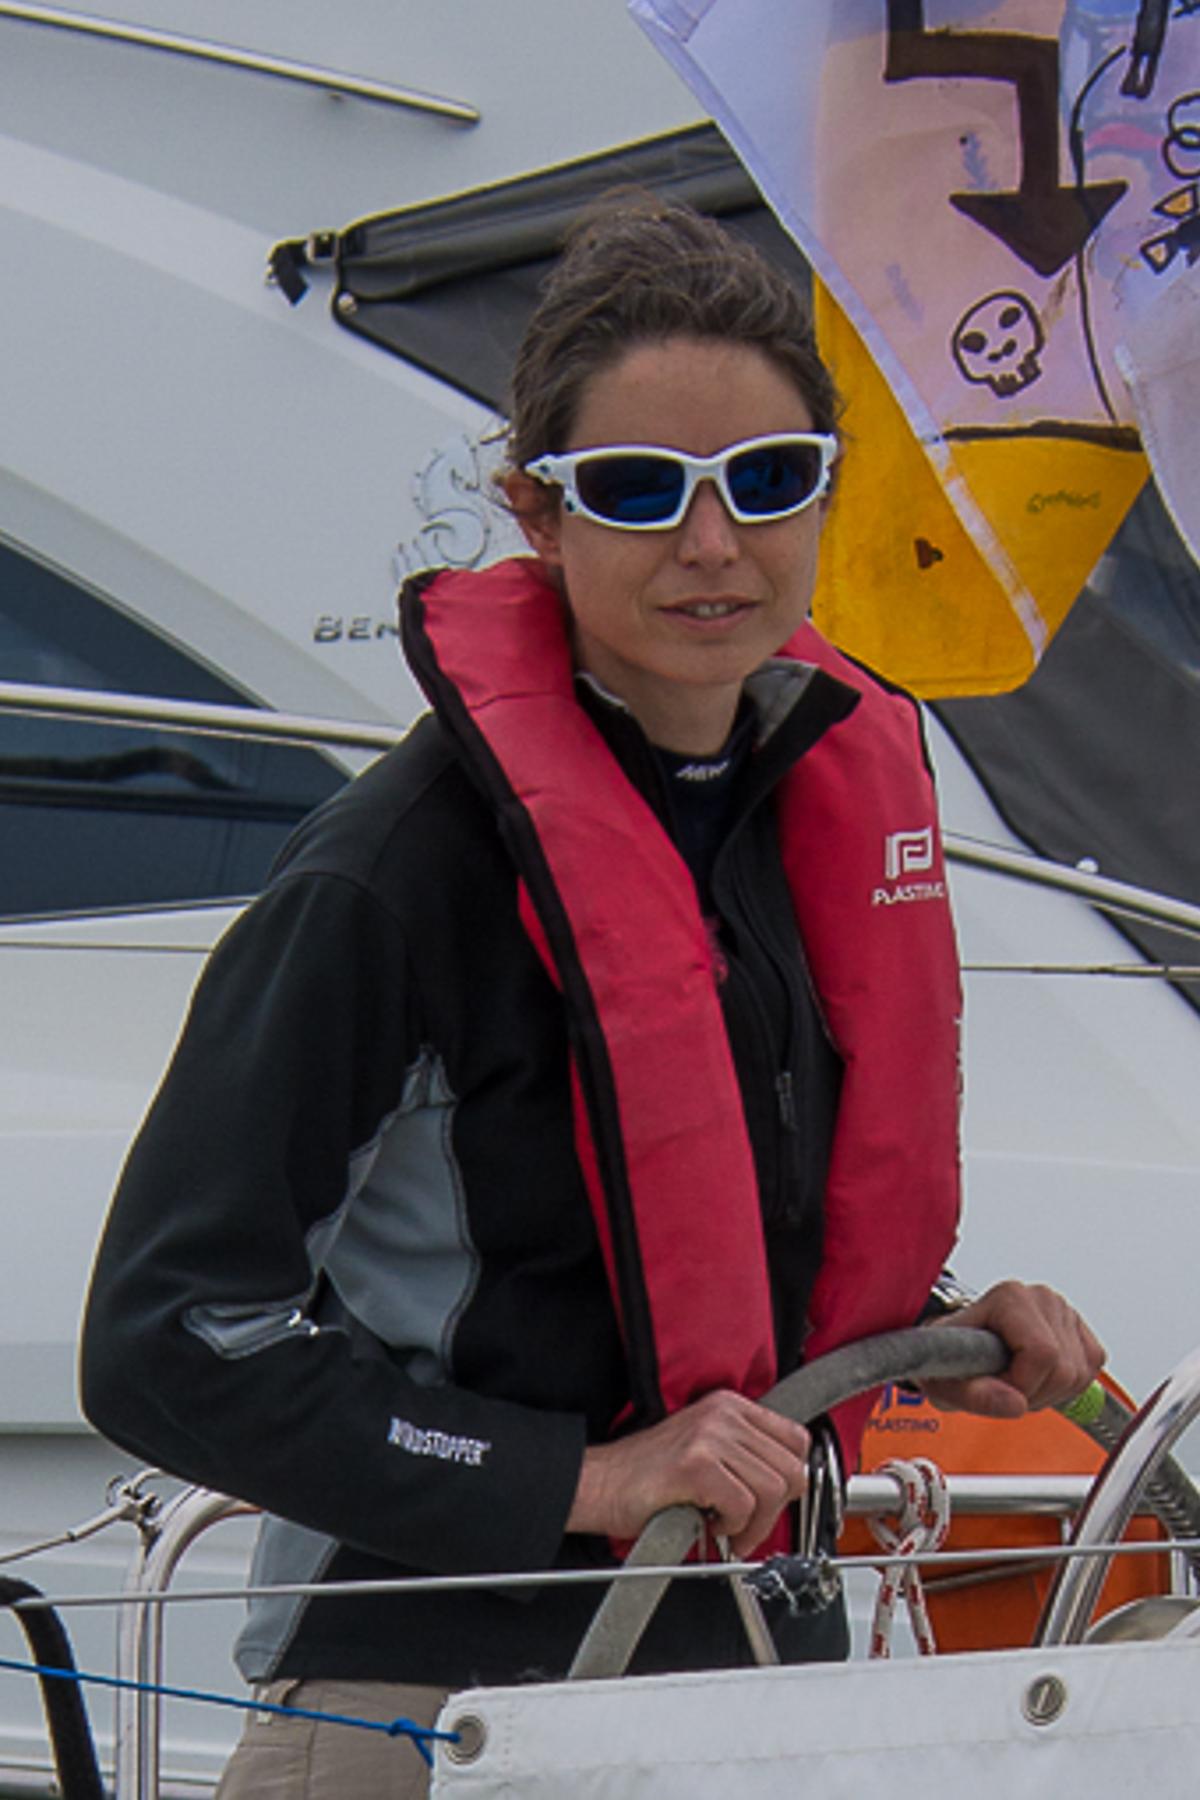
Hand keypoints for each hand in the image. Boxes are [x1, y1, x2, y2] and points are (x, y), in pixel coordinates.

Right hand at [567, 1389, 809, 1558]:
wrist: (601, 1485)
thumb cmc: (651, 1478)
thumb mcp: (708, 1451)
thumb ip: (746, 1458)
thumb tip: (790, 1486)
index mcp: (730, 1406)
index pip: (797, 1440)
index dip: (789, 1480)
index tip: (771, 1502)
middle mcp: (724, 1414)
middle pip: (790, 1470)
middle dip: (775, 1511)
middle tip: (747, 1527)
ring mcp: (710, 1436)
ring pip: (772, 1490)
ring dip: (754, 1524)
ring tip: (728, 1528)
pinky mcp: (696, 1465)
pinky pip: (743, 1505)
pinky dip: (732, 1526)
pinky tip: (708, 1522)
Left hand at [921, 1279, 1104, 1418]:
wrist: (955, 1347)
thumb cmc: (948, 1359)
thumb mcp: (944, 1382)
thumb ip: (973, 1395)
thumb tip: (1015, 1404)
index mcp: (1009, 1297)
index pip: (1042, 1354)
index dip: (1021, 1386)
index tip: (994, 1387)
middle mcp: (1040, 1297)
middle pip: (1064, 1369)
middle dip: (1034, 1394)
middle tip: (1003, 1387)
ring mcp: (1063, 1311)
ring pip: (1079, 1375)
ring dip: (1048, 1393)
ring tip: (1016, 1381)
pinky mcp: (1079, 1328)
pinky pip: (1091, 1371)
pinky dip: (1067, 1387)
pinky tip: (1037, 1378)